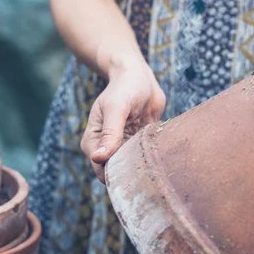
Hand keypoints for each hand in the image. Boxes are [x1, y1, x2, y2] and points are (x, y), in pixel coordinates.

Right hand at [80, 61, 165, 182]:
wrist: (140, 78)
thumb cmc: (125, 88)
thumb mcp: (116, 108)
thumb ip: (109, 133)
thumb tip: (98, 158)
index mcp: (92, 141)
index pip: (100, 168)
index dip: (114, 174)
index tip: (133, 173)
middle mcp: (106, 148)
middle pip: (115, 172)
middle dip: (129, 175)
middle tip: (148, 172)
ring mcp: (123, 148)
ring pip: (130, 169)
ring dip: (141, 169)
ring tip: (155, 164)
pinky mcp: (138, 146)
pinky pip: (143, 161)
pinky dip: (151, 161)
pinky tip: (161, 158)